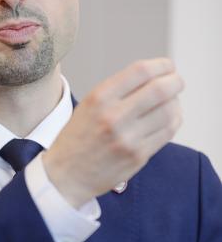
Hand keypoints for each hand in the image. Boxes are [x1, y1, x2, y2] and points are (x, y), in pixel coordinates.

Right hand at [43, 58, 183, 206]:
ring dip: (175, 103)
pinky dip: (173, 120)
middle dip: (175, 82)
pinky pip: (167, 132)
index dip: (162, 65)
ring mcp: (127, 138)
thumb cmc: (78, 138)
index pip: (141, 71)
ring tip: (171, 102)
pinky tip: (168, 118)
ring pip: (169, 111)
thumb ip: (118, 90)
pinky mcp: (137, 156)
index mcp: (99, 98)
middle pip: (160, 90)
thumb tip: (155, 77)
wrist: (66, 175)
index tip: (167, 67)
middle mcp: (113, 116)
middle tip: (176, 82)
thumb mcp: (89, 105)